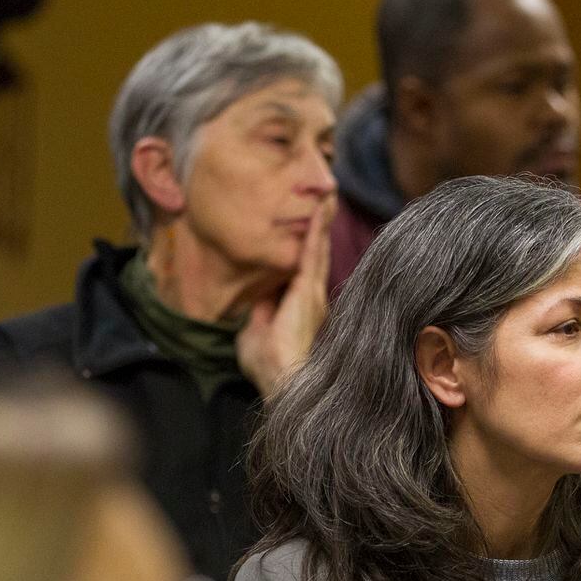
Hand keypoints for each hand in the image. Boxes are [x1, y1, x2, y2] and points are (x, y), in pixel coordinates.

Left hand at [236, 196, 331, 394]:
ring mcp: (313, 292)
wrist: (283, 381)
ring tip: (326, 199)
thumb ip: (258, 314)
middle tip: (324, 204)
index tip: (303, 235)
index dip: (301, 254)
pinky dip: (317, 227)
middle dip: (319, 232)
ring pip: (318, 250)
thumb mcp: (254, 334)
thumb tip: (258, 297)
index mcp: (299, 311)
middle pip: (314, 257)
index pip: (297, 275)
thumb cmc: (268, 366)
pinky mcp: (310, 288)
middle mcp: (311, 299)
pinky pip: (313, 250)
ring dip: (321, 223)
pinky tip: (322, 207)